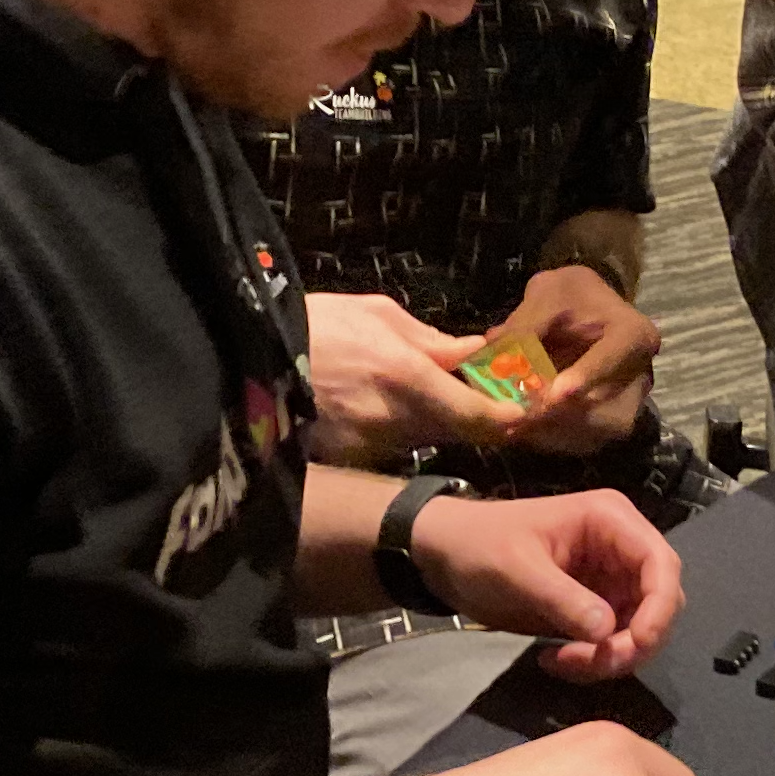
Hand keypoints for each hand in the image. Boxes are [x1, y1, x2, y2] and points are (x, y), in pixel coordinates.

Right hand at [302, 291, 524, 462]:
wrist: (251, 357)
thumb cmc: (317, 324)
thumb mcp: (377, 314)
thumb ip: (432, 340)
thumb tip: (473, 353)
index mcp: (409, 378)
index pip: (479, 416)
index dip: (508, 418)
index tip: (522, 410)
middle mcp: (396, 422)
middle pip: (459, 433)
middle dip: (475, 417)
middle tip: (481, 395)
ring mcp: (371, 448)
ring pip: (426, 440)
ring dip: (435, 422)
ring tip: (419, 393)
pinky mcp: (349, 461)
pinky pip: (390, 448)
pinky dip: (397, 431)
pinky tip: (380, 407)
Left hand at [410, 485, 683, 683]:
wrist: (443, 555)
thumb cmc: (479, 546)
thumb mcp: (518, 571)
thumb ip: (565, 600)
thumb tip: (608, 633)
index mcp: (610, 521)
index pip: (662, 563)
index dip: (660, 608)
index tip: (635, 645)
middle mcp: (620, 547)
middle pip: (659, 601)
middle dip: (634, 640)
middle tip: (589, 664)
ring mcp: (609, 578)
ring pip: (639, 627)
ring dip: (612, 656)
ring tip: (563, 663)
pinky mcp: (594, 605)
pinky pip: (613, 639)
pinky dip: (594, 659)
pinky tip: (556, 660)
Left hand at [497, 266, 660, 456]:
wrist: (588, 311)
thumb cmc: (570, 296)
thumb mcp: (549, 293)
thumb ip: (526, 321)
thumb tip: (494, 347)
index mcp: (633, 335)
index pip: (613, 358)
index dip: (585, 376)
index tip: (554, 395)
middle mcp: (639, 375)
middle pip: (607, 410)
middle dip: (560, 418)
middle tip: (518, 420)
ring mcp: (628, 403)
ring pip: (595, 433)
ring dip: (552, 433)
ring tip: (514, 428)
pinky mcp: (611, 422)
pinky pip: (584, 442)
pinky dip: (552, 439)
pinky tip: (523, 432)